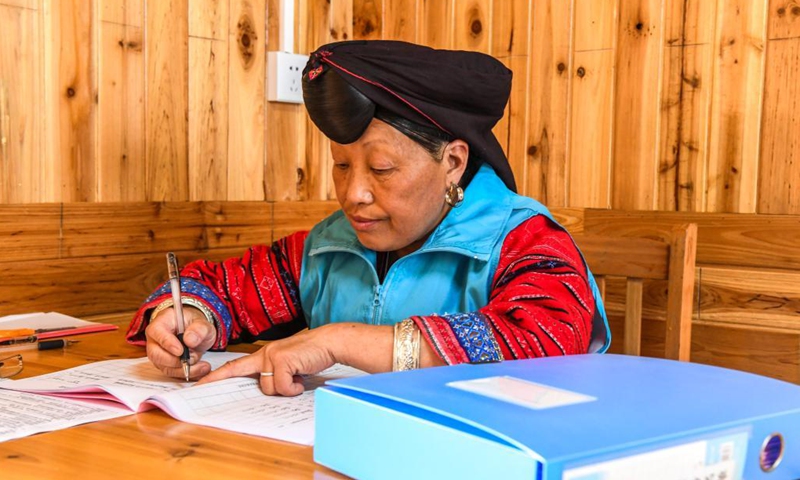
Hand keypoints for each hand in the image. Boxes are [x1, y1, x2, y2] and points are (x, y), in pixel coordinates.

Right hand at [145, 306, 216, 379]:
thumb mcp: (202, 323)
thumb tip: (190, 340)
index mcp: (161, 323)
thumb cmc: (195, 325)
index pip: (157, 333)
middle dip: (175, 361)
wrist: (196, 333)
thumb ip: (199, 329)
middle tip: (192, 358)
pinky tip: (200, 369)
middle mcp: (156, 340)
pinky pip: (173, 373)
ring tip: (202, 365)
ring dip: (184, 369)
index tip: (180, 351)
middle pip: (156, 354)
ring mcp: (158, 354)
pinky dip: (188, 373)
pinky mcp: (165, 365)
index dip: (168, 344)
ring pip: (165, 367)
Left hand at [196, 325, 337, 395]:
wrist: (328, 342)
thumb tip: (268, 390)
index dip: (216, 377)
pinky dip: (293, 388)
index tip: (200, 385)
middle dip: (255, 388)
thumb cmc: (311, 355)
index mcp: (263, 354)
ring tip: (298, 377)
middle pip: (249, 378)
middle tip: (266, 385)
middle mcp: (264, 353)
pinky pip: (282, 387)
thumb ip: (275, 374)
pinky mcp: (282, 360)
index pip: (234, 367)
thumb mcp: (289, 365)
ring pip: (268, 388)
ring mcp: (271, 356)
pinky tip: (302, 379)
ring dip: (285, 388)